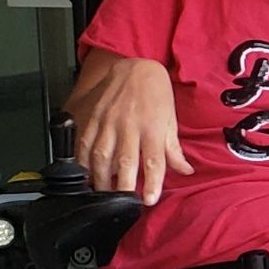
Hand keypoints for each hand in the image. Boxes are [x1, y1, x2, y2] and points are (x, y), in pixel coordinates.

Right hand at [68, 52, 190, 202]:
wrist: (136, 66)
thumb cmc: (156, 93)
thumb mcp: (170, 120)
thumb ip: (174, 148)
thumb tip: (185, 170)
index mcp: (152, 127)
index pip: (153, 161)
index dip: (152, 183)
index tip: (149, 200)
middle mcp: (129, 125)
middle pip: (125, 163)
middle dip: (124, 187)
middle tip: (124, 203)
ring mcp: (108, 121)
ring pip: (101, 156)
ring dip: (101, 179)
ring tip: (104, 193)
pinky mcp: (93, 118)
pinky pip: (85, 143)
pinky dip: (84, 162)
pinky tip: (85, 175)